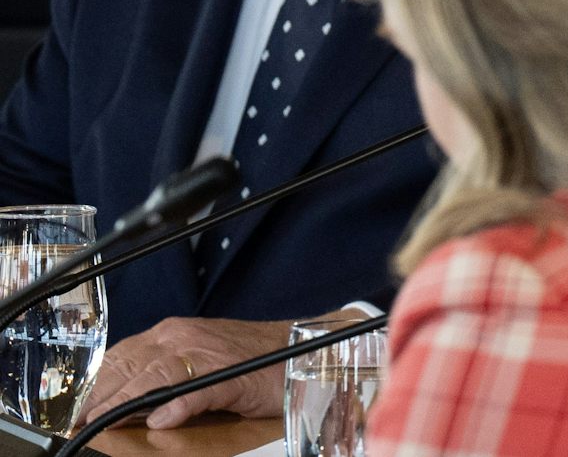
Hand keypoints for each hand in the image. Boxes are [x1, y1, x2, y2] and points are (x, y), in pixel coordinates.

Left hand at [79, 313, 326, 428]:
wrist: (302, 349)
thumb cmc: (251, 359)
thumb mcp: (199, 359)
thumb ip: (163, 374)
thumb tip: (128, 401)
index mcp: (174, 332)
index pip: (121, 357)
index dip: (96, 384)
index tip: (77, 409)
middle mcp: (184, 336)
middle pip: (129, 367)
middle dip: (101, 397)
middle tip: (80, 422)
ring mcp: (207, 355)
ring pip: (153, 378)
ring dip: (125, 403)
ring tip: (105, 423)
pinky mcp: (231, 376)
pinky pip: (195, 392)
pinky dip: (175, 408)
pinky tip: (160, 422)